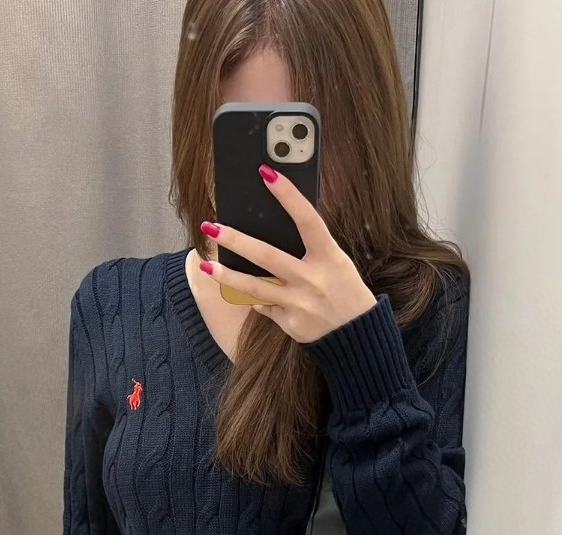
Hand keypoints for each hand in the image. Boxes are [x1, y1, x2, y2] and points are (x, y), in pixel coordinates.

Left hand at [198, 167, 377, 343]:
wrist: (356, 334)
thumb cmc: (345, 290)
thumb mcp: (337, 262)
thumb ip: (311, 247)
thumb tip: (274, 228)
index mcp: (329, 257)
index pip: (307, 219)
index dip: (288, 195)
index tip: (266, 173)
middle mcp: (313, 279)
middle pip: (267, 255)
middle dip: (236, 240)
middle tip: (210, 226)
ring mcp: (299, 303)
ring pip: (255, 287)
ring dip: (227, 276)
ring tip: (205, 266)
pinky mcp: (290, 323)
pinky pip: (264, 306)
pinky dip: (255, 298)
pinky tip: (245, 291)